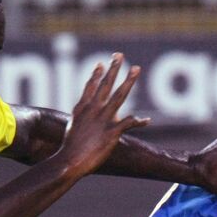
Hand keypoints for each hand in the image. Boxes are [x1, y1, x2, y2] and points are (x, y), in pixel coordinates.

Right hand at [58, 54, 148, 177]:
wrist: (70, 160)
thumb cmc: (69, 148)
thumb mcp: (72, 126)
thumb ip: (79, 117)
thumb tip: (80, 112)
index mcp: (82, 108)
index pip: (90, 86)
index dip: (96, 74)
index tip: (100, 64)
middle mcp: (94, 109)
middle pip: (106, 85)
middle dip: (113, 69)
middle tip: (119, 56)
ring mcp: (103, 119)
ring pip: (119, 95)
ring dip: (129, 81)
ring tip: (136, 69)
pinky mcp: (112, 131)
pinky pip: (129, 123)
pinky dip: (138, 122)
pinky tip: (147, 121)